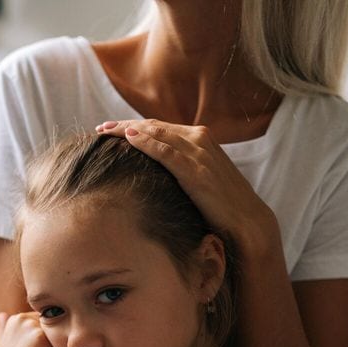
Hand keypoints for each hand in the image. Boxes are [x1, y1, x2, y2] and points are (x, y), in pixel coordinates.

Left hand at [95, 119, 275, 244]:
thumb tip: (154, 168)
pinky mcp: (196, 170)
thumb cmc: (220, 202)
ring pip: (157, 134)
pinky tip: (129, 139)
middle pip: (154, 126)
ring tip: (106, 131)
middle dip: (125, 126)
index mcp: (199, 138)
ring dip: (129, 130)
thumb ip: (180, 165)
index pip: (160, 126)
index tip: (111, 129)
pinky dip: (147, 143)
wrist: (245, 219)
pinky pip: (166, 152)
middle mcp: (199, 139)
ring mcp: (198, 153)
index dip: (133, 126)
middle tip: (101, 128)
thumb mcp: (198, 176)